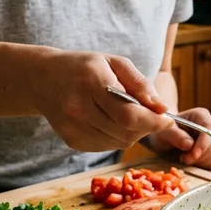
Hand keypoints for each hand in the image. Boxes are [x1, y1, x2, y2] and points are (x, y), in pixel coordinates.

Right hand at [29, 51, 174, 152]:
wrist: (42, 79)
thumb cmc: (84, 67)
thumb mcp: (114, 62)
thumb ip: (140, 84)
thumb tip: (162, 107)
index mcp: (92, 83)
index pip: (129, 114)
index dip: (154, 121)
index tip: (168, 118)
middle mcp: (79, 108)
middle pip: (126, 131)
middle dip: (147, 127)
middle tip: (151, 115)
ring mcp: (73, 127)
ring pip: (119, 142)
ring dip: (133, 133)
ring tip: (128, 114)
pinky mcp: (71, 140)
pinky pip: (107, 146)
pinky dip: (117, 137)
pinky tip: (111, 121)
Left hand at [143, 107, 210, 168]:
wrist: (164, 138)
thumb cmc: (164, 131)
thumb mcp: (164, 132)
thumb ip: (175, 135)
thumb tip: (190, 144)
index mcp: (201, 115)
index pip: (209, 130)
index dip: (203, 145)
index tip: (193, 156)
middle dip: (201, 155)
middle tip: (183, 159)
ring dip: (203, 161)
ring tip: (185, 159)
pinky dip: (204, 165)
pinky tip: (191, 161)